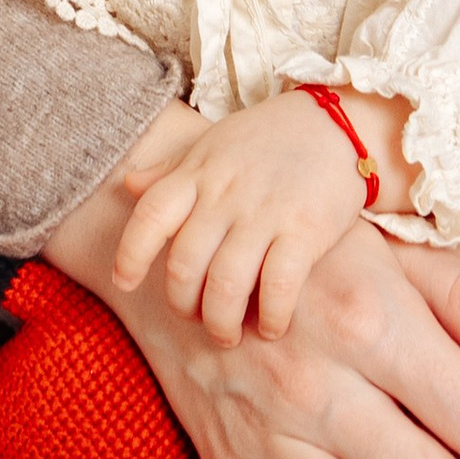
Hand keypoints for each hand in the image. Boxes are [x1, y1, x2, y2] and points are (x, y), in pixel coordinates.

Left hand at [111, 87, 376, 345]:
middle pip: (185, 265)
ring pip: (225, 284)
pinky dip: (270, 316)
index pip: (149, 217)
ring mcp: (265, 213)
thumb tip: (128, 185)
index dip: (129, 255)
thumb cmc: (267, 140)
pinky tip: (271, 327)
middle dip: (184, 305)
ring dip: (221, 322)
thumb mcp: (212, 145)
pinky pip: (278, 286)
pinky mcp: (306, 231)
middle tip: (196, 318)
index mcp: (197, 174)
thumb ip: (170, 171)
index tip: (123, 283)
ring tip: (228, 334)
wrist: (335, 125)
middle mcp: (225, 195)